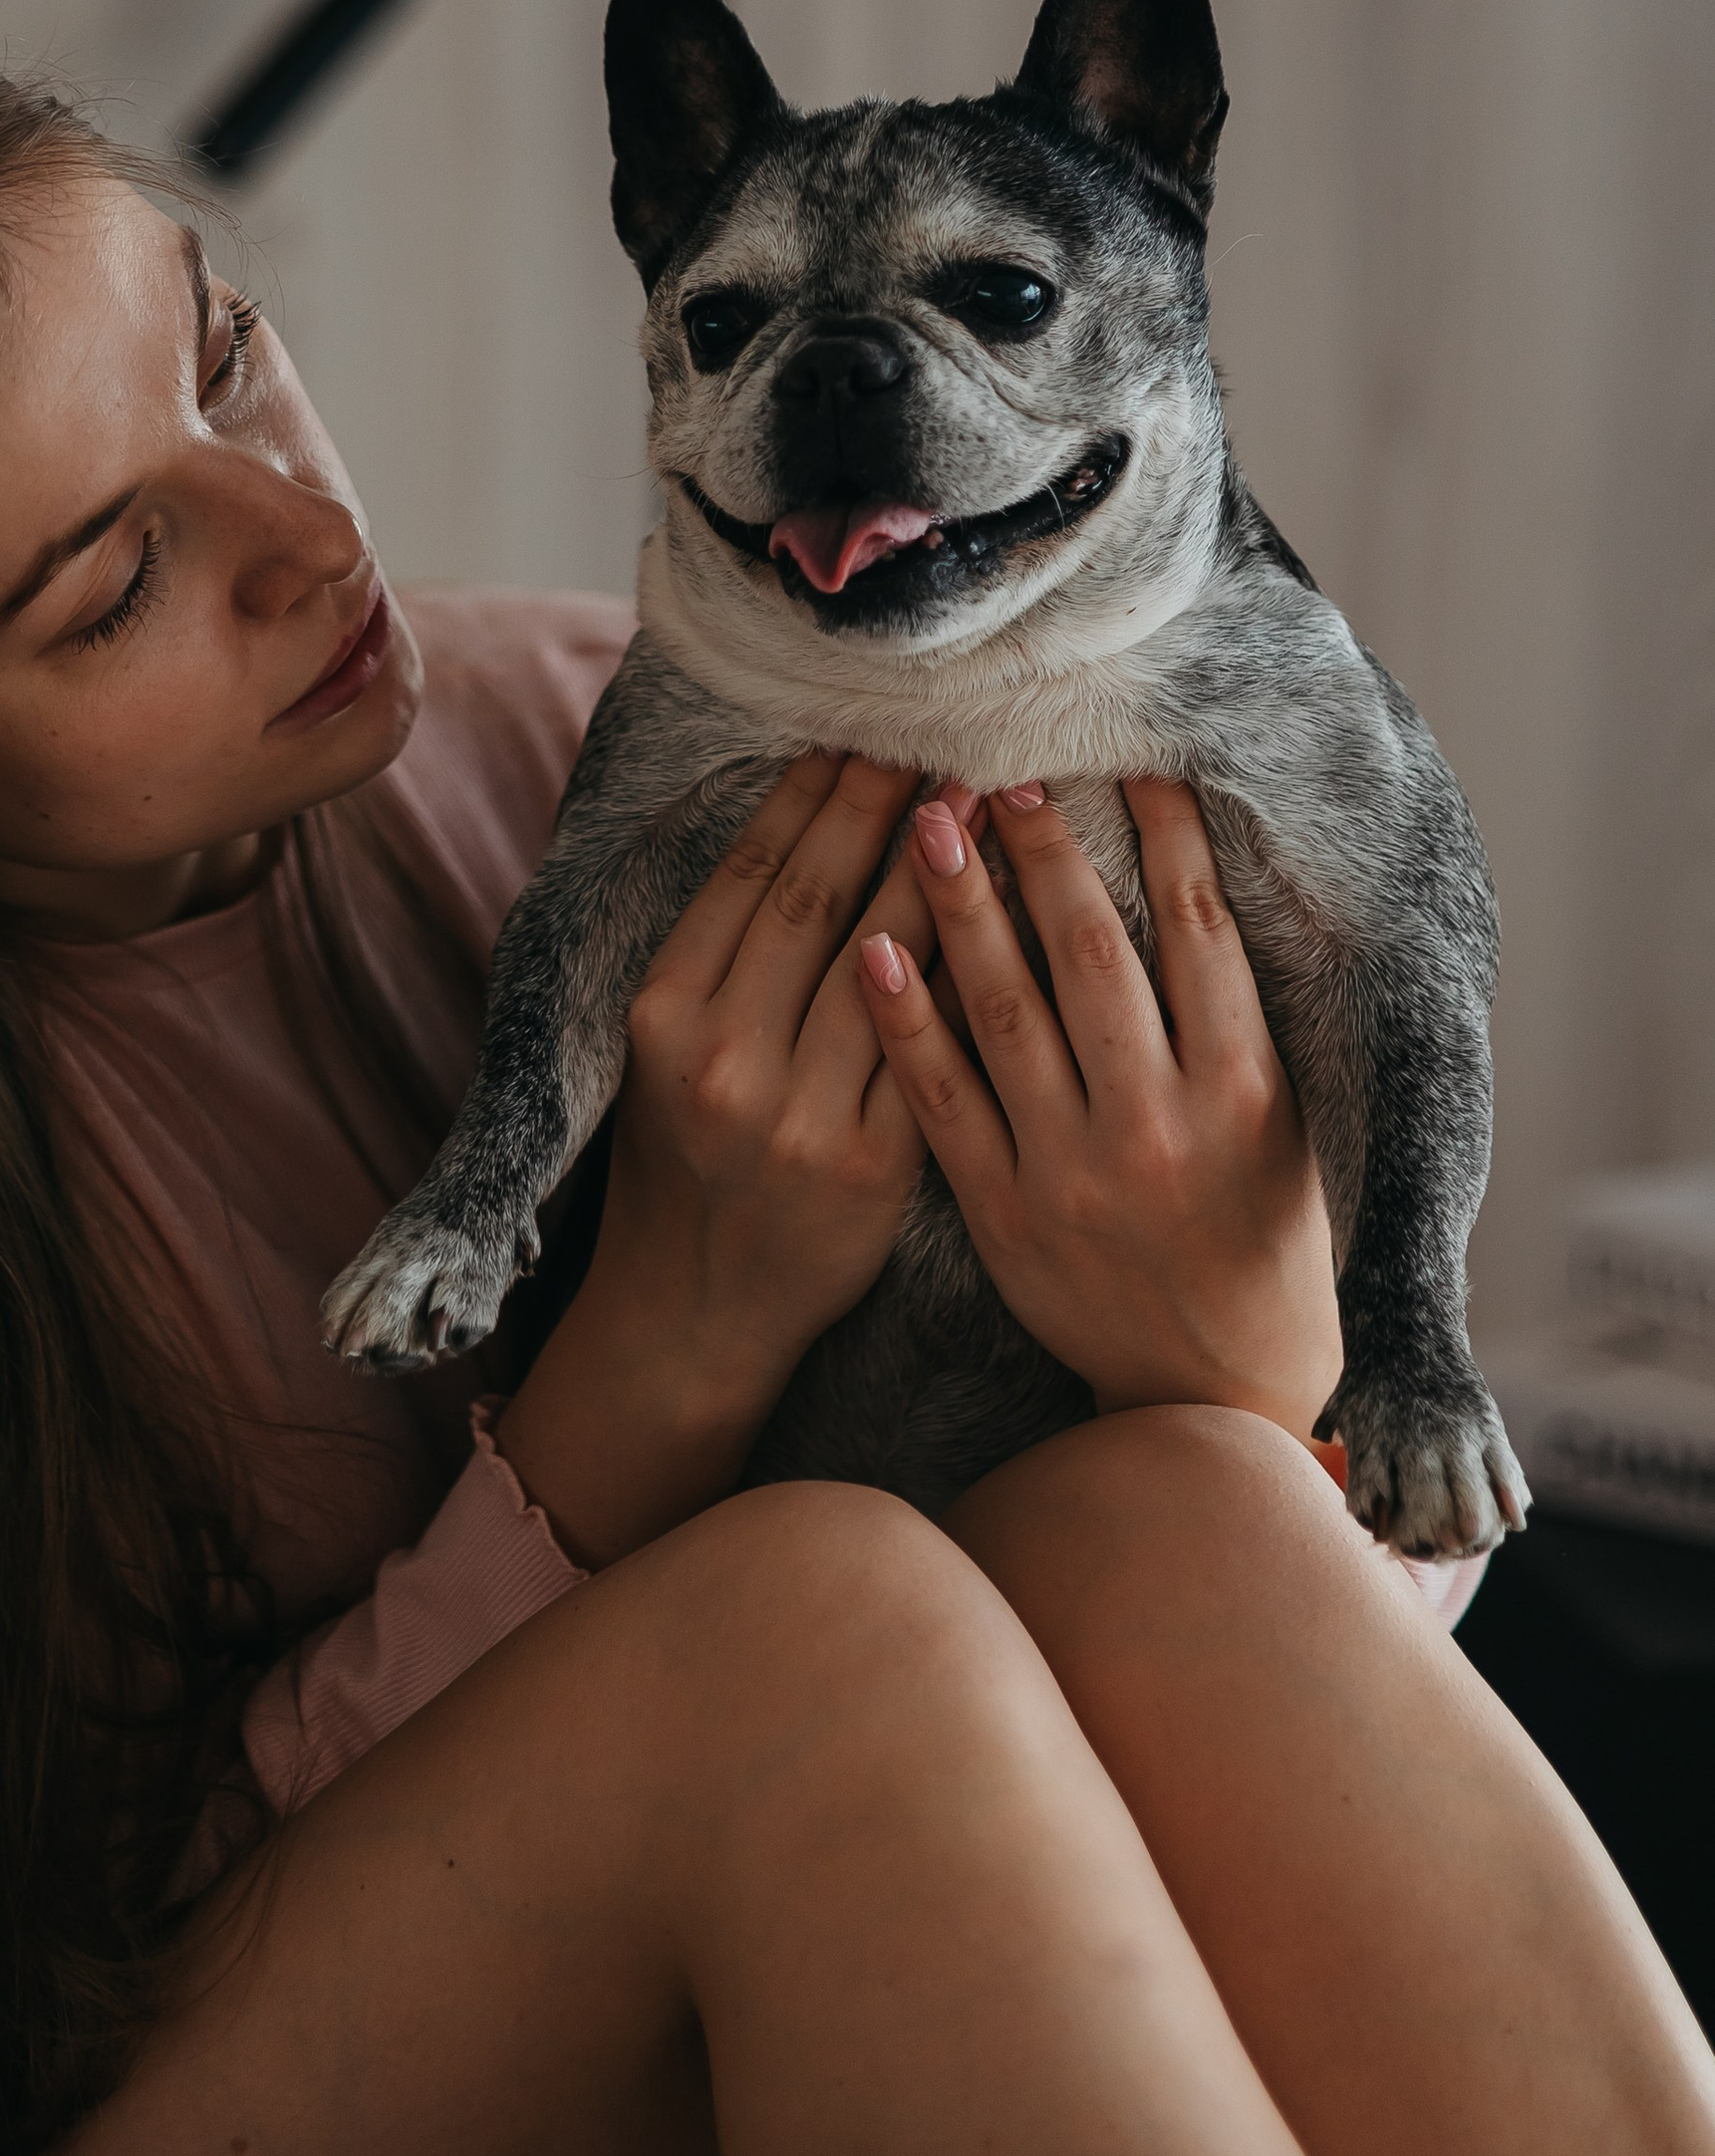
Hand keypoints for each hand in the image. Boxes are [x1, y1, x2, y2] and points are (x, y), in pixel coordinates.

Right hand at [494, 753, 943, 1562]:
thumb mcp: (664, 1049)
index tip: (858, 737)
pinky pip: (938, 1046)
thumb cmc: (682, 1159)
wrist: (694, 1311)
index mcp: (665, 1013)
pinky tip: (1008, 914)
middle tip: (937, 740)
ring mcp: (803, 1114)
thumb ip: (722, 952)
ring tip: (982, 801)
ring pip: (887, 958)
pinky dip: (973, 969)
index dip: (810, 797)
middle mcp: (726, 1057)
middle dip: (882, 808)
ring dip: (941, 869)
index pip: (751, 874)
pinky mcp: (875, 1165)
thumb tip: (801, 823)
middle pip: (820, 899)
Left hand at [860, 776, 1342, 1441]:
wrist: (1212, 1391)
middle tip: (998, 769)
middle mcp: (1159, 1127)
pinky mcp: (1003, 1213)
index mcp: (1245, 1095)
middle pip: (1094, 957)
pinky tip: (872, 947)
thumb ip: (1236, 1021)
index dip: (1163, 839)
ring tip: (923, 819)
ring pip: (1008, 1013)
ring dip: (963, 906)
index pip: (1200, 934)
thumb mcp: (1283, 1127)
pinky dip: (907, 1020)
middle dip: (1043, 854)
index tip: (1126, 764)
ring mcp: (1073, 1172)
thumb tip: (1192, 883)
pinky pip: (943, 1100)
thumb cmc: (1260, 1238)